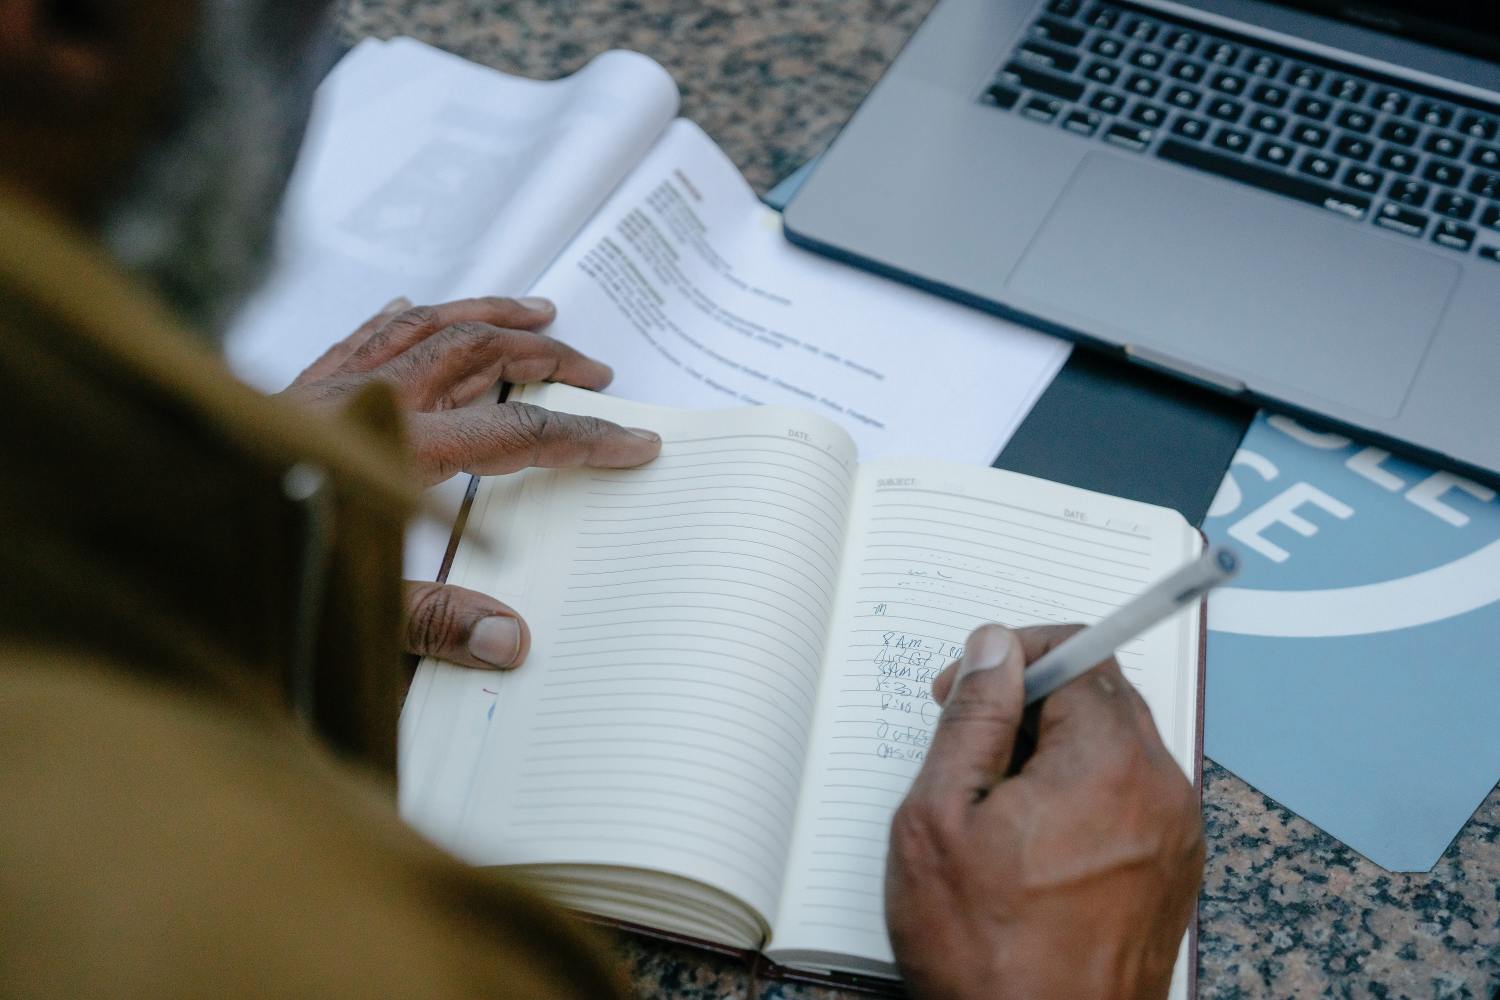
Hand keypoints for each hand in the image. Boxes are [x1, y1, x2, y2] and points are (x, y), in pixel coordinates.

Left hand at [281, 295, 662, 668]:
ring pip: (430, 327)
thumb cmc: (247, 562)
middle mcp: (371, 402)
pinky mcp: (301, 383)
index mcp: (398, 452)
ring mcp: (333, 384)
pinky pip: (370, 330)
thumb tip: (513, 640)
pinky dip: (412, 316)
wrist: (149, 518)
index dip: (583, 438)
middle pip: (480, 356)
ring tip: (540, 313)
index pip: (514, 435)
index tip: (635, 442)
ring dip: (491, 316)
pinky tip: (425, 309)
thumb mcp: (349, 608)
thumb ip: (433, 624)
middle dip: (547, 359)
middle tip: (596, 370)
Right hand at [885, 624, 1203, 999]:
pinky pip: (1132, 797)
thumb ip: (974, 718)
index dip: (1014, 656)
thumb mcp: (941, 818)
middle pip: (1103, 695)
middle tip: (971, 744)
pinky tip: (1033, 840)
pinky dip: (1085, 792)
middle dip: (1034, 700)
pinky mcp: (1175, 873)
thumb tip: (994, 648)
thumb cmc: (984, 952)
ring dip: (1058, 749)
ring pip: (1117, 746)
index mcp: (1108, 764)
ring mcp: (1177, 836)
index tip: (966, 689)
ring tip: (997, 803)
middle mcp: (1161, 790)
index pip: (1079, 652)